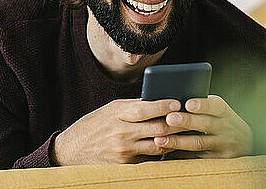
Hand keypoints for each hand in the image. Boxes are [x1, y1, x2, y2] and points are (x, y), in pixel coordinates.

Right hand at [52, 98, 187, 164]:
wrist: (73, 150)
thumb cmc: (96, 125)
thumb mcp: (112, 110)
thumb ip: (134, 106)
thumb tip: (160, 100)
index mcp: (117, 115)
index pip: (143, 109)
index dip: (162, 105)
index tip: (177, 101)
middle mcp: (121, 133)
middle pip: (156, 128)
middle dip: (176, 123)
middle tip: (192, 118)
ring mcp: (124, 152)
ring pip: (158, 145)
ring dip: (175, 139)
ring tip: (189, 132)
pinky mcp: (126, 165)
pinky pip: (151, 158)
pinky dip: (163, 151)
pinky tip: (174, 146)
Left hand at [153, 95, 251, 157]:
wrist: (245, 143)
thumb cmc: (222, 121)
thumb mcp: (219, 111)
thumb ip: (202, 107)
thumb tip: (173, 103)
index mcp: (224, 112)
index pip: (216, 106)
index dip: (203, 105)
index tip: (188, 104)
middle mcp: (226, 128)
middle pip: (206, 124)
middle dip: (187, 121)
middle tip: (169, 119)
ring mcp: (223, 145)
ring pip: (199, 143)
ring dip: (178, 141)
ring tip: (161, 139)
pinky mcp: (218, 160)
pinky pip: (197, 157)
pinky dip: (181, 155)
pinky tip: (168, 153)